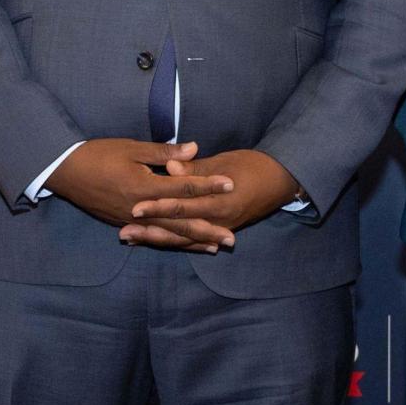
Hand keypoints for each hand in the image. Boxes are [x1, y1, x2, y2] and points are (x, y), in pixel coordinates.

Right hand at [46, 140, 234, 241]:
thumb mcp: (132, 148)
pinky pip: (152, 237)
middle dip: (207, 229)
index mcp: (145, 187)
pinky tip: (181, 244)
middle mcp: (140, 209)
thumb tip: (194, 149)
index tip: (231, 185)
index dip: (209, 185)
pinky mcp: (122, 224)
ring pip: (167, 234)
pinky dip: (170, 241)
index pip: (185, 188)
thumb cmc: (98, 154)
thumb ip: (164, 153)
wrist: (65, 171)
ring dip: (192, 241)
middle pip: (180, 221)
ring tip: (214, 247)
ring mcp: (131, 220)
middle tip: (231, 238)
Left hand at [123, 149, 300, 252]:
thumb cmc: (253, 165)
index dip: (157, 207)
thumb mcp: (225, 162)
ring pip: (183, 238)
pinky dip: (175, 242)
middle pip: (178, 228)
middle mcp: (217, 220)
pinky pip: (194, 240)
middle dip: (150, 231)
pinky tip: (156, 242)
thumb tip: (171, 167)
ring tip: (132, 239)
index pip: (181, 206)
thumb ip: (196, 169)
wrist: (281, 180)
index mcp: (217, 201)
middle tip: (124, 232)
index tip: (134, 208)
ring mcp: (219, 228)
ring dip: (157, 239)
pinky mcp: (220, 229)